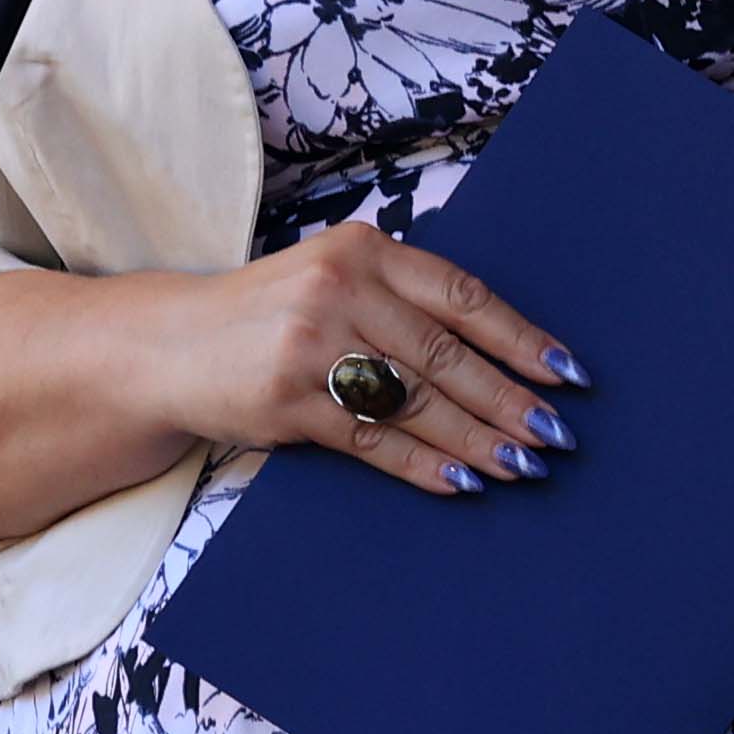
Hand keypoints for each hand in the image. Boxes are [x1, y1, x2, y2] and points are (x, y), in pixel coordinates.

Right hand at [166, 223, 584, 497]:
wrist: (164, 344)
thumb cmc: (270, 314)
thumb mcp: (334, 279)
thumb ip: (405, 301)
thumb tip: (505, 354)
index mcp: (364, 251)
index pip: (463, 297)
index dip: (522, 340)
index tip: (569, 374)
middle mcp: (340, 290)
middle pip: (446, 357)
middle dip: (510, 401)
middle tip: (557, 435)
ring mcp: (310, 346)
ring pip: (416, 402)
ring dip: (477, 440)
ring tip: (524, 465)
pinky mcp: (286, 402)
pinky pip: (373, 440)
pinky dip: (424, 464)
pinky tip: (463, 481)